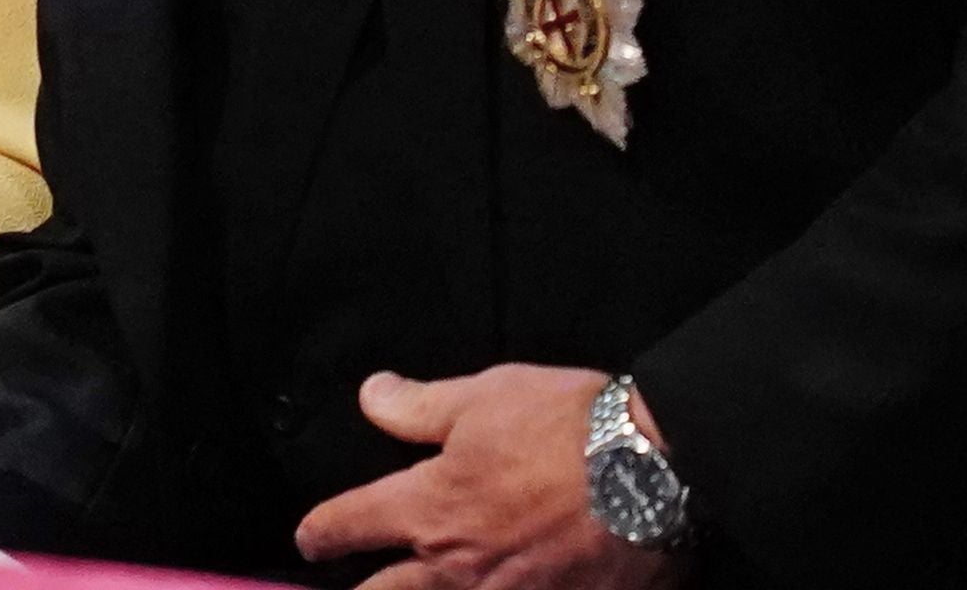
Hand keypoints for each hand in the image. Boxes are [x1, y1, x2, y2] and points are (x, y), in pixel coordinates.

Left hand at [294, 366, 682, 589]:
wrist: (657, 472)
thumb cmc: (566, 426)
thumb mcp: (483, 395)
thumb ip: (418, 406)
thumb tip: (371, 395)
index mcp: (431, 507)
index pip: (352, 524)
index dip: (321, 531)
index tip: (309, 537)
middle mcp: (458, 567)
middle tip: (352, 589)